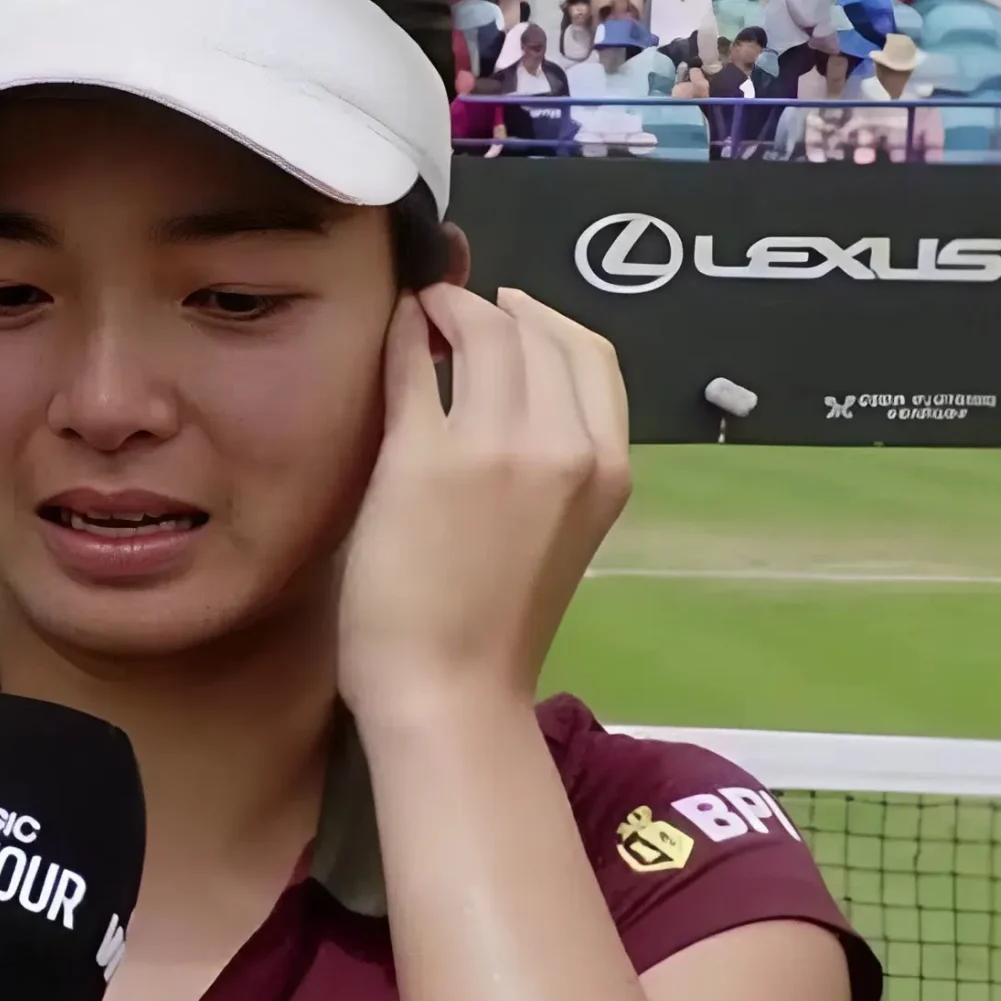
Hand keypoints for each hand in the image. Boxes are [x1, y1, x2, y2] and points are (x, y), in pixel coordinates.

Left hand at [338, 284, 629, 720]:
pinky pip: (414, 365)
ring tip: (419, 312)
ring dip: (449, 308)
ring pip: (484, 331)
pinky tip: (392, 335)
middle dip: (493, 306)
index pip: (591, 354)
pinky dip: (404, 337)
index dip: (545, 321)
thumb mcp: (560, 533)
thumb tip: (516, 393)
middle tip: (450, 306)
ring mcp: (496, 444)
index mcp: (608, 468)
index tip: (507, 312)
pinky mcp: (424, 455)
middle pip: (537, 330)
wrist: (450, 693)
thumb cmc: (493, 630)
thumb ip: (554, 462)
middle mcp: (565, 443)